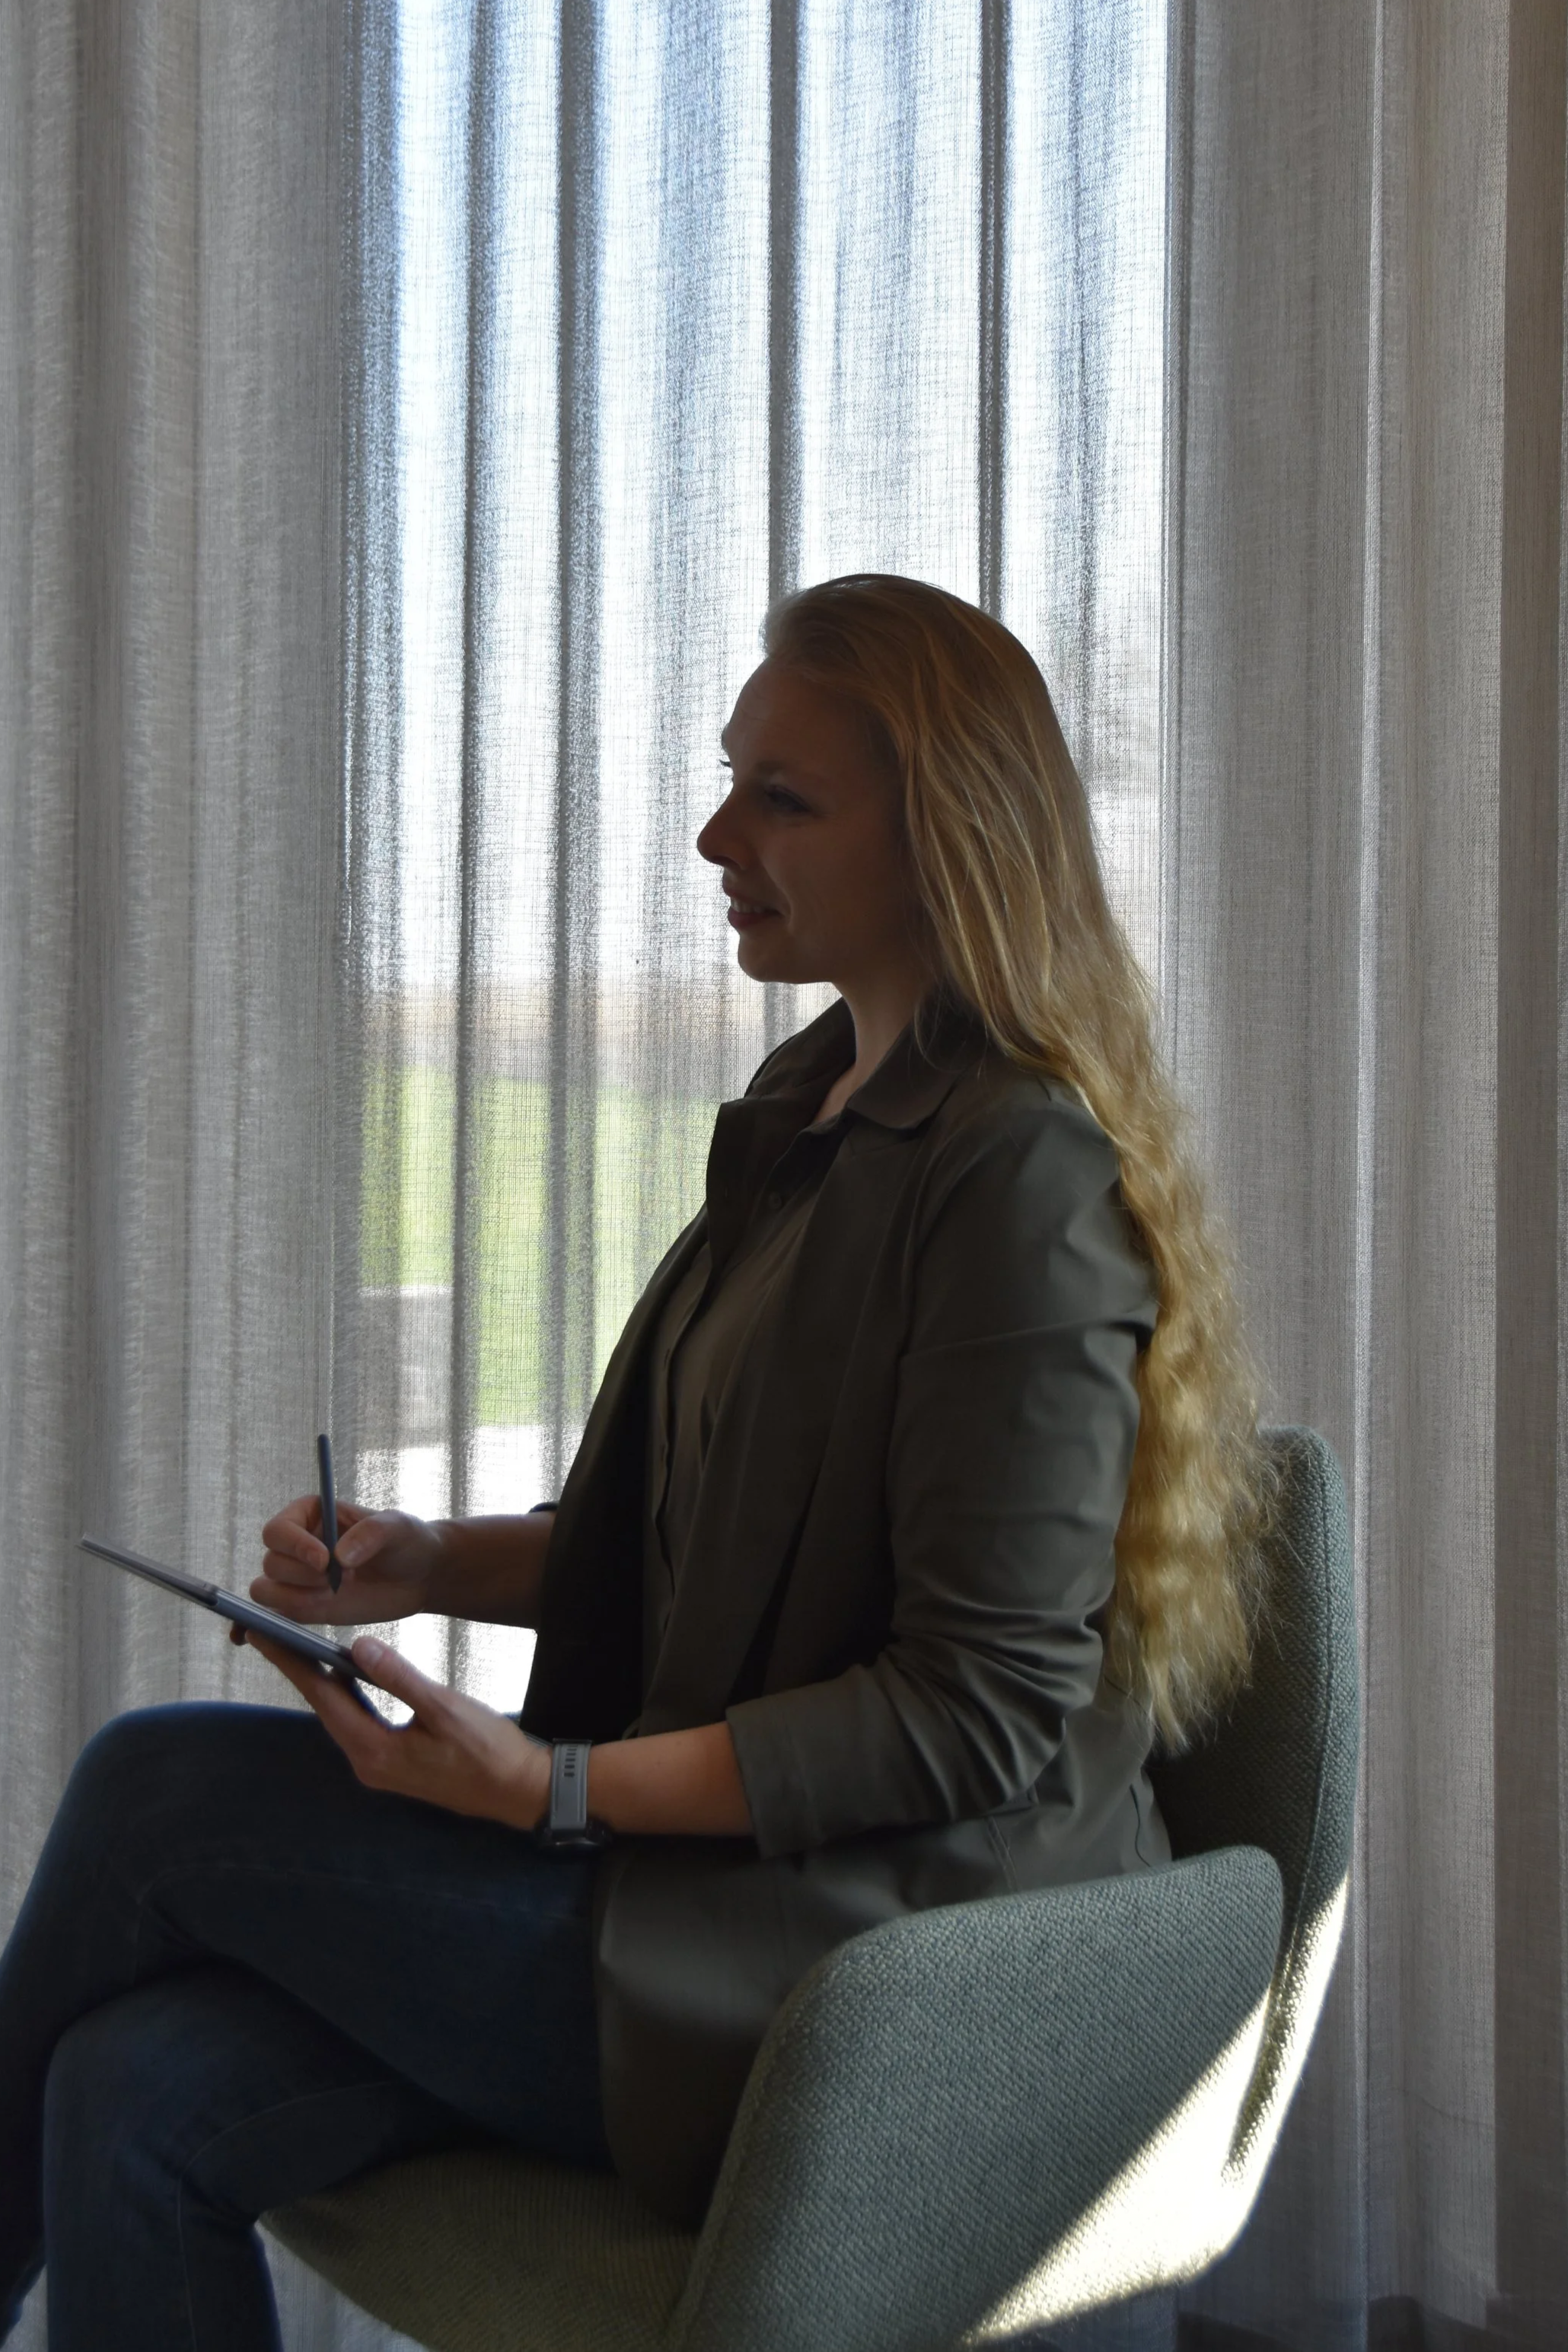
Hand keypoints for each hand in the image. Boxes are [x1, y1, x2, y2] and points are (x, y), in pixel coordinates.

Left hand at [236, 1627, 551, 1830]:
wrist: (519, 1791)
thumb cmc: (488, 1750)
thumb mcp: (444, 1708)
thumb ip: (399, 1677)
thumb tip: (357, 1646)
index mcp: (375, 1751)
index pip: (323, 1698)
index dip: (293, 1664)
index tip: (264, 1636)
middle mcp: (369, 1764)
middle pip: (324, 1708)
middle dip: (299, 1669)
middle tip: (273, 1632)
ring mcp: (381, 1767)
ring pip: (341, 1716)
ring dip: (322, 1682)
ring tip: (300, 1646)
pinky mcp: (394, 1763)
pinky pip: (360, 1723)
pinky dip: (348, 1696)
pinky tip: (348, 1677)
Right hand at [255, 1496, 440, 1625]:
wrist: (421, 1577)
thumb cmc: (407, 1541)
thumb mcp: (397, 1527)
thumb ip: (370, 1534)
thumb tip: (339, 1556)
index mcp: (309, 1516)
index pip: (277, 1531)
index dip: (294, 1546)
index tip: (325, 1560)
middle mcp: (297, 1546)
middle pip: (271, 1563)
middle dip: (304, 1575)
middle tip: (344, 1577)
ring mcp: (299, 1579)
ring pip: (265, 1591)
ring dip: (296, 1597)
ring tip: (335, 1593)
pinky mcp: (305, 1607)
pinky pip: (278, 1615)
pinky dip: (291, 1617)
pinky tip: (324, 1608)